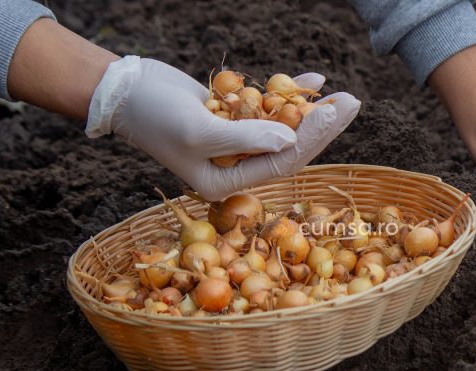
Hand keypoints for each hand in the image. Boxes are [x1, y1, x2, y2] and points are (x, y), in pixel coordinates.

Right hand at [86, 56, 359, 200]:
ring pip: (283, 128)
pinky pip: (267, 109)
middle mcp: (235, 167)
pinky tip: (313, 82)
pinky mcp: (234, 119)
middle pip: (289, 148)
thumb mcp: (198, 130)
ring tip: (342, 95)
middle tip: (353, 103)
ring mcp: (236, 143)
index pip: (281, 164)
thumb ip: (246, 137)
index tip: (336, 113)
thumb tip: (292, 142)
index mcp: (225, 182)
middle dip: (322, 127)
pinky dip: (287, 95)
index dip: (312, 139)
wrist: (122, 89)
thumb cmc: (154, 115)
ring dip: (311, 111)